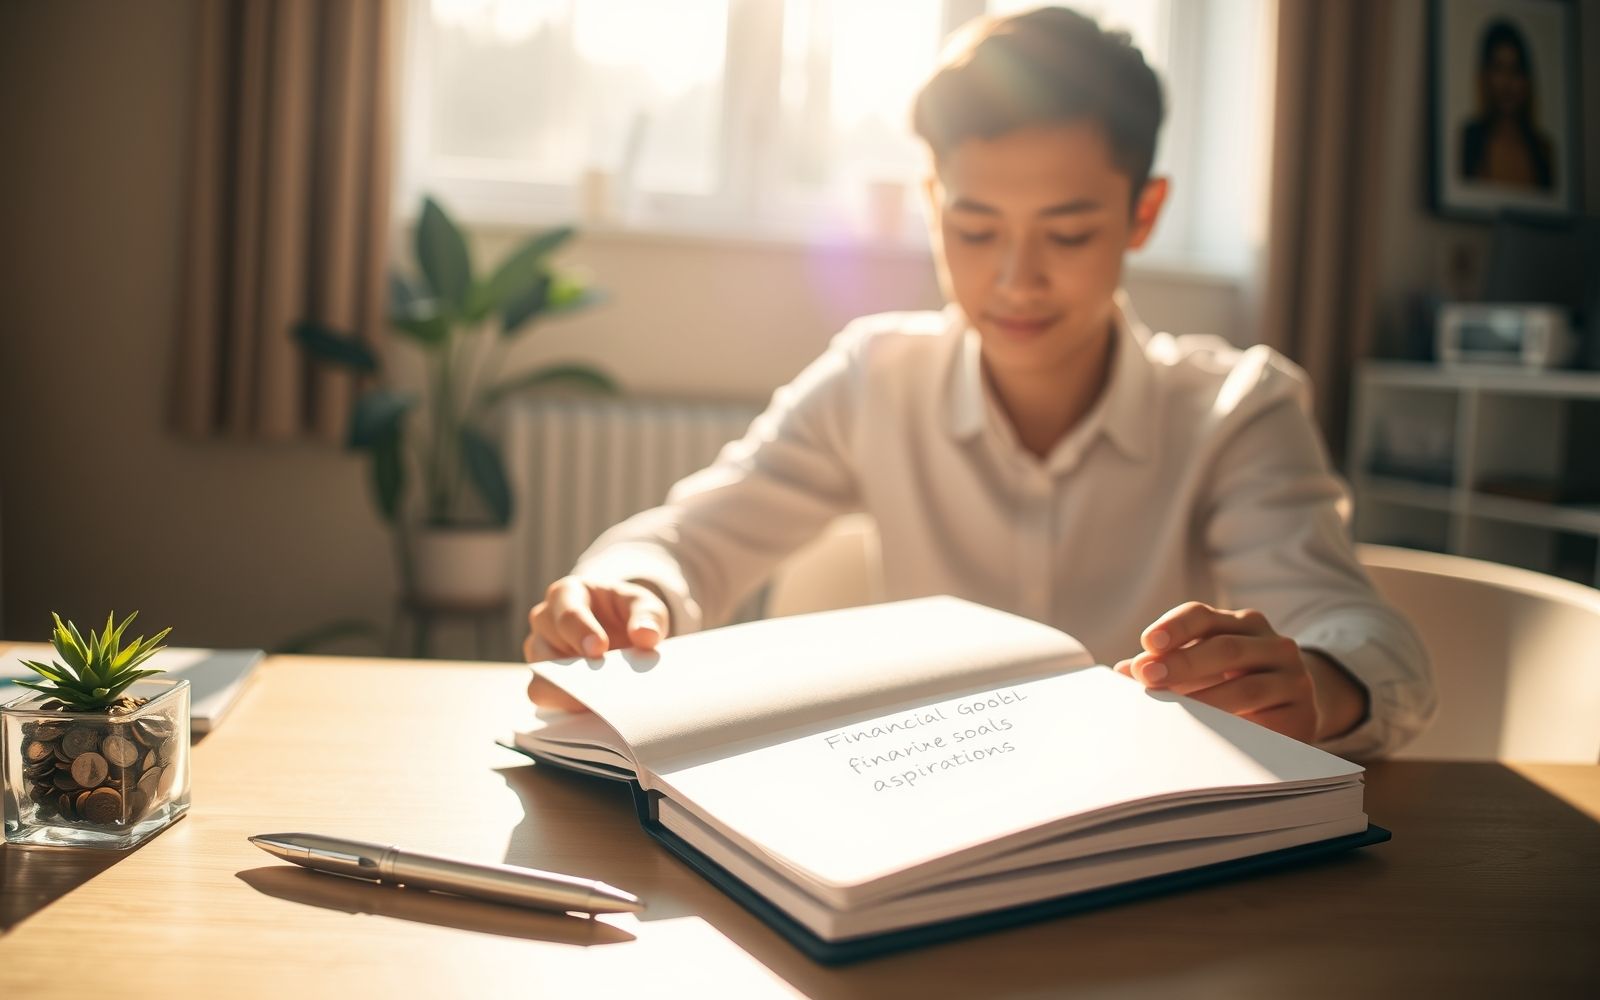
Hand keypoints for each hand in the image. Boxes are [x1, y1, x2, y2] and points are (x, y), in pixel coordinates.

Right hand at [524, 577, 670, 710]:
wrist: (622, 630)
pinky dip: (564, 703)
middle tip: (601, 682)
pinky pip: (542, 694)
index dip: (582, 632)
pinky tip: (591, 709)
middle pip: (545, 645)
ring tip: (599, 700)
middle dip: (573, 667)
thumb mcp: (643, 605)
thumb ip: (648, 616)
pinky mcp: (543, 677)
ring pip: (539, 675)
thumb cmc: (626, 612)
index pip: (566, 613)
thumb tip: (646, 637)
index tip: (600, 649)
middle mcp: (545, 620)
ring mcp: (540, 650)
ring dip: (567, 690)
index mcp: (567, 594)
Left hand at [1112, 602, 1365, 743]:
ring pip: (1246, 686)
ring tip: (1174, 714)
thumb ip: (1167, 665)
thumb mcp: (1203, 667)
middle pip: (1225, 648)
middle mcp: (1272, 644)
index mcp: (1242, 624)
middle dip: (1183, 663)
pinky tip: (1212, 737)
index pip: (1203, 616)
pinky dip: (1236, 728)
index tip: (1147, 643)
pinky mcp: (1302, 714)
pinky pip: (1266, 722)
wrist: (1296, 708)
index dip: (1174, 627)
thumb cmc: (1234, 682)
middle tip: (1149, 678)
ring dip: (1205, 700)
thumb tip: (1123, 671)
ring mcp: (1292, 678)